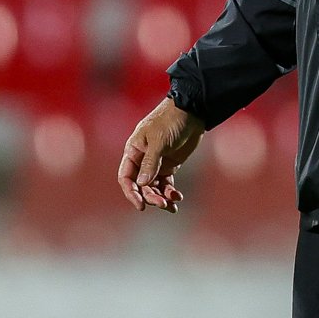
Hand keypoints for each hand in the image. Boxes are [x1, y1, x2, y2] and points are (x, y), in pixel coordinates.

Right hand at [117, 98, 204, 212]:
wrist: (192, 112)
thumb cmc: (170, 121)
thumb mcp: (159, 141)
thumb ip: (150, 163)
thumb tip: (142, 184)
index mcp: (133, 151)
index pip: (126, 177)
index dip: (131, 193)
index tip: (141, 205)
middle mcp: (141, 160)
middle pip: (141, 186)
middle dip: (150, 197)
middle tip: (163, 204)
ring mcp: (155, 164)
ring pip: (154, 188)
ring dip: (161, 198)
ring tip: (172, 205)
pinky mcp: (169, 166)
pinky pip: (166, 184)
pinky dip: (170, 193)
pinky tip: (177, 197)